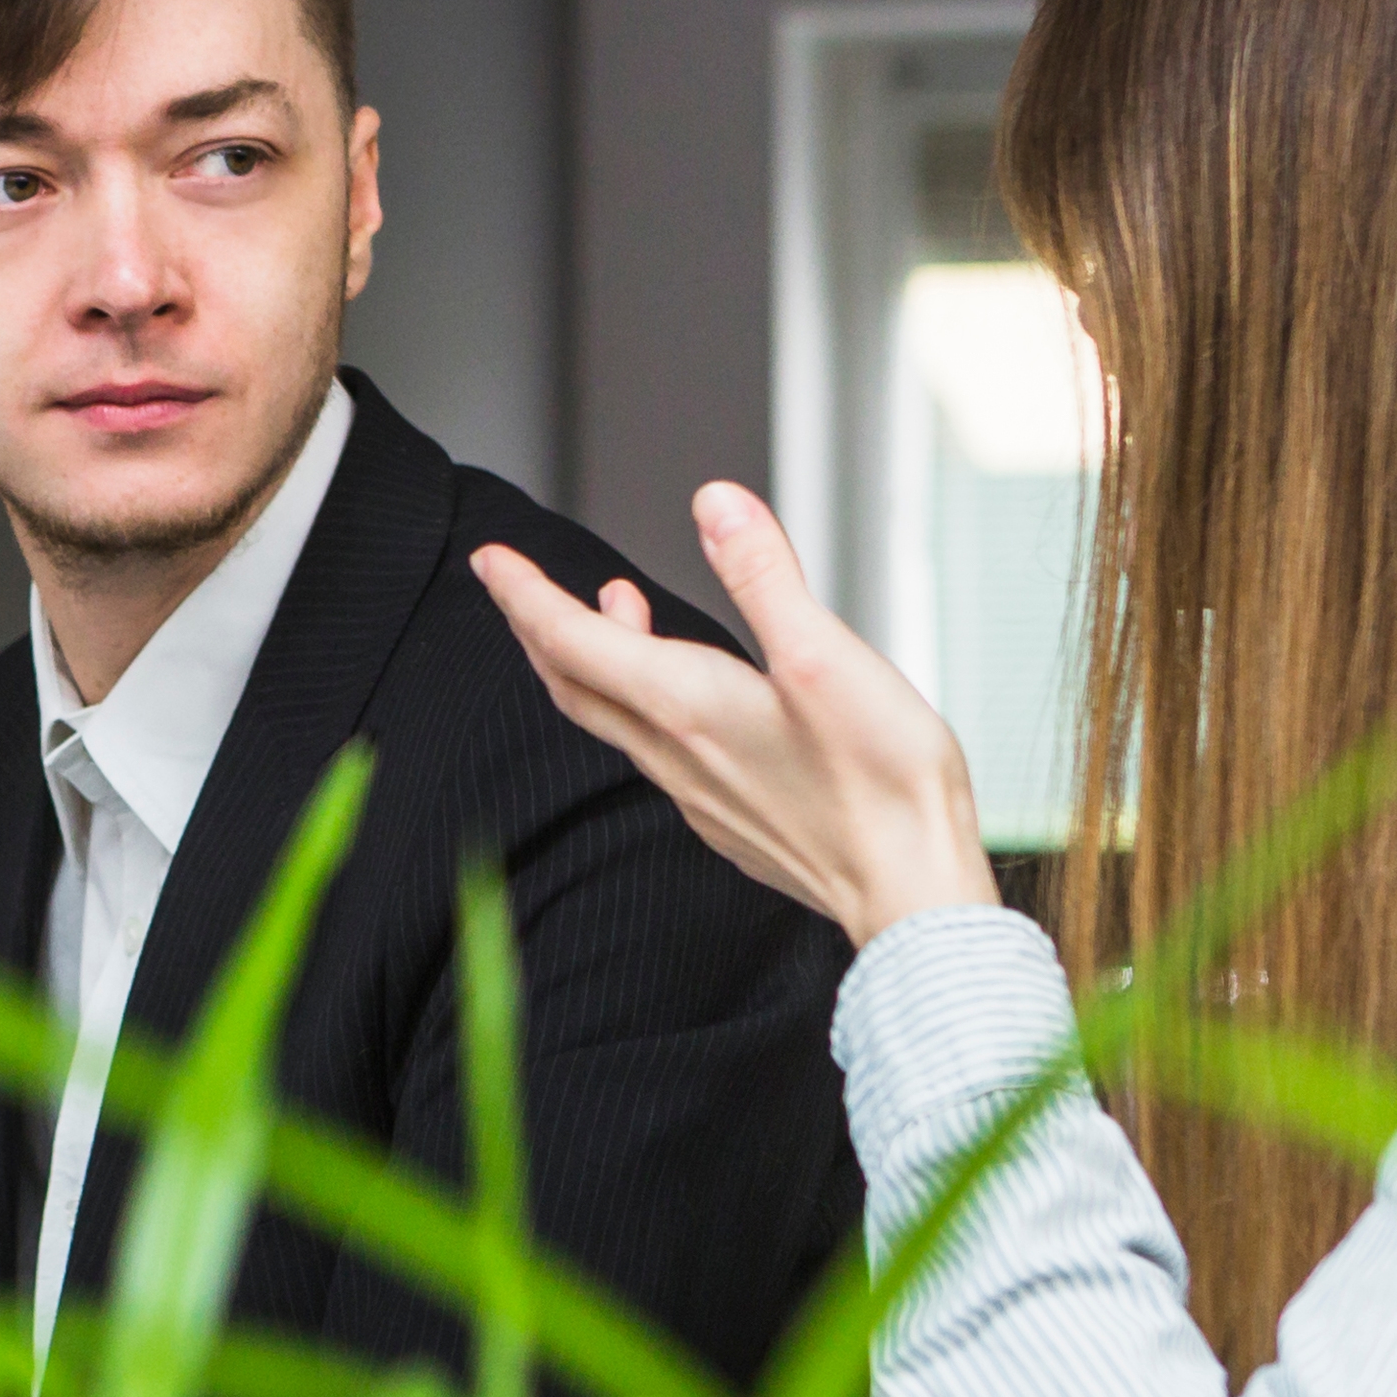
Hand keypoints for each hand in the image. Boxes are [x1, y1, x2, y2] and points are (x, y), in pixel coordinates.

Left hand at [471, 481, 998, 947]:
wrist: (908, 893)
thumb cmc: (879, 783)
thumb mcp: (823, 655)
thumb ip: (762, 576)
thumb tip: (715, 504)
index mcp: (685, 706)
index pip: (572, 641)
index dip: (524, 594)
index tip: (489, 559)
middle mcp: (676, 755)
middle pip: (575, 684)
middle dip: (537, 626)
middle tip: (513, 585)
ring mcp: (698, 795)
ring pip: (614, 719)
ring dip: (594, 661)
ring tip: (610, 609)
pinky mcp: (728, 820)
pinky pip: (656, 753)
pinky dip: (640, 703)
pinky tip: (679, 695)